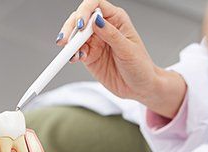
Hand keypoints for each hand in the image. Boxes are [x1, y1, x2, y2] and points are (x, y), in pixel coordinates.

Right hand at [58, 0, 185, 117]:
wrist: (139, 87)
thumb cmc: (140, 66)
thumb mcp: (128, 50)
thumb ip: (111, 35)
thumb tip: (97, 20)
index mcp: (116, 19)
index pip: (96, 5)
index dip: (85, 11)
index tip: (81, 24)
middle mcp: (104, 27)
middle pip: (81, 18)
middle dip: (71, 27)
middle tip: (66, 40)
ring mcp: (95, 41)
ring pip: (75, 35)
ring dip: (70, 43)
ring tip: (70, 53)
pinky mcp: (89, 56)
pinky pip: (76, 51)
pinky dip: (72, 54)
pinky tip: (75, 58)